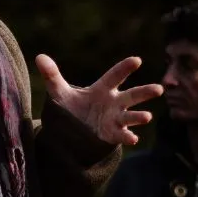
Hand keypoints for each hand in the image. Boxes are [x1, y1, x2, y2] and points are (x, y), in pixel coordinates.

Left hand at [35, 54, 163, 145]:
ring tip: (147, 117)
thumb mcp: (60, 93)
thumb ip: (52, 75)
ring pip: (131, 116)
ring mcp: (115, 119)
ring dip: (139, 116)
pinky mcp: (112, 134)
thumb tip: (39, 57)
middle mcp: (114, 102)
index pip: (115, 75)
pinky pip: (121, 135)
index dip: (125, 68)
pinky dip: (127, 137)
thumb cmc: (72, 107)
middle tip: (158, 88)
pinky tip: (133, 139)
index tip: (136, 60)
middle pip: (132, 96)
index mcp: (103, 89)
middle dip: (145, 92)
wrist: (73, 130)